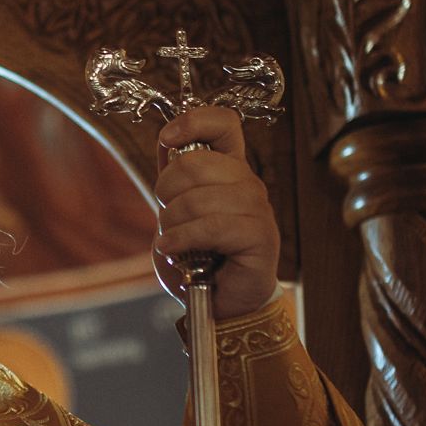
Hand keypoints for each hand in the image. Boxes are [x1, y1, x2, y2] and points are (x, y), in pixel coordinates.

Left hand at [153, 106, 280, 319]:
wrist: (220, 303)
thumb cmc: (199, 259)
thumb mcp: (178, 211)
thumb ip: (175, 177)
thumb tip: (167, 140)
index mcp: (230, 170)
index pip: (223, 123)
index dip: (193, 121)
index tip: (168, 140)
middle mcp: (248, 184)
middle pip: (197, 161)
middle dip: (166, 190)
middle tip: (166, 214)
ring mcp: (257, 209)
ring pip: (199, 198)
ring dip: (172, 223)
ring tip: (171, 241)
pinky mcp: (260, 237)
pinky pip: (211, 227)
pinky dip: (182, 239)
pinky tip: (172, 250)